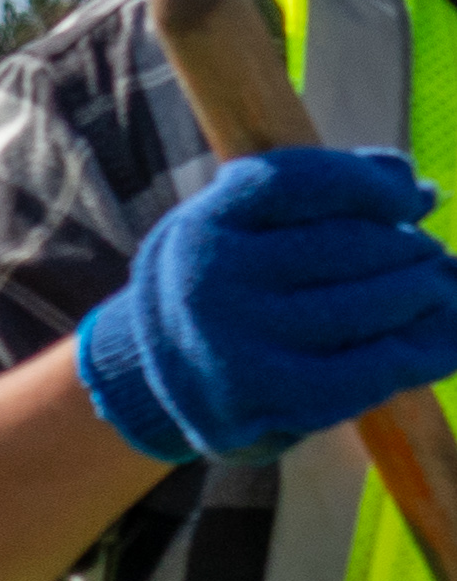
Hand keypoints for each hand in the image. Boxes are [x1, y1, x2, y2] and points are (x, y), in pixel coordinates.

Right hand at [77, 145, 456, 461]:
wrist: (151, 382)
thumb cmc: (224, 289)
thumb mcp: (244, 229)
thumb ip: (321, 197)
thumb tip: (421, 194)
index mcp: (203, 224)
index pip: (306, 181)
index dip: (373, 184)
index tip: (410, 199)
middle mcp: (210, 280)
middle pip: (352, 244)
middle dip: (410, 248)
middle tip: (429, 258)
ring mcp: (235, 343)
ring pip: (372, 307)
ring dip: (428, 297)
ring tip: (439, 294)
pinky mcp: (264, 399)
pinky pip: (369, 371)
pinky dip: (419, 355)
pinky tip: (439, 345)